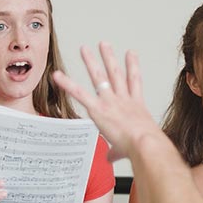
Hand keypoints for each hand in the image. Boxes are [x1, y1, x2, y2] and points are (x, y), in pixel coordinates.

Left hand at [52, 42, 160, 161]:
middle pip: (116, 73)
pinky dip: (67, 84)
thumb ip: (118, 151)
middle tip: (104, 45)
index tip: (130, 54)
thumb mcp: (132, 146)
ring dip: (91, 62)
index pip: (134, 82)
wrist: (145, 143)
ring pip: (100, 77)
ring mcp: (111, 101)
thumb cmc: (144, 146)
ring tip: (84, 49)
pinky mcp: (98, 108)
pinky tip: (58, 75)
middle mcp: (123, 100)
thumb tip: (111, 157)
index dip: (133, 66)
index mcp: (136, 106)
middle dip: (109, 58)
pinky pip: (79, 93)